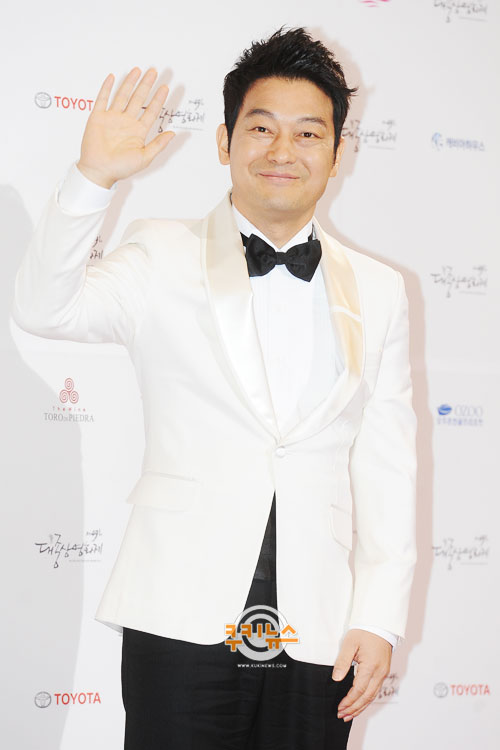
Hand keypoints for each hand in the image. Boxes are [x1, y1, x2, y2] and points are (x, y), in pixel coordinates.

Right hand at [77, 67, 174, 187]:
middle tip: (154, 71)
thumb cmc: (121, 168)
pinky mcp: (98, 117)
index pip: (150, 111)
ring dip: (130, 83)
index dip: (158, 99)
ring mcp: (112, 118)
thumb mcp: (144, 158)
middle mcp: (126, 122)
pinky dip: (107, 88)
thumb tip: (173, 134)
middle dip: (146, 85)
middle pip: (138, 99)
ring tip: (138, 70)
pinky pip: (102, 99)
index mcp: (138, 132)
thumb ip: (158, 145)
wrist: (99, 171)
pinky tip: (113, 77)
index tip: (165, 88)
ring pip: (122, 95)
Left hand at [332, 629, 391, 721]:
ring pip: (372, 696)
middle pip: (367, 697)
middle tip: (342, 716)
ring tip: (349, 714)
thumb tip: (336, 679)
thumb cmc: (364, 632)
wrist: (380, 624)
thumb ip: (342, 662)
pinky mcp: (383, 671)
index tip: (339, 707)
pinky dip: (367, 699)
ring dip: (361, 707)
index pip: (359, 690)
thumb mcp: (349, 643)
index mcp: (371, 666)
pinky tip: (360, 703)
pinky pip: (375, 690)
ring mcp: (383, 673)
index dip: (349, 701)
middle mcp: (379, 673)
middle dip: (354, 708)